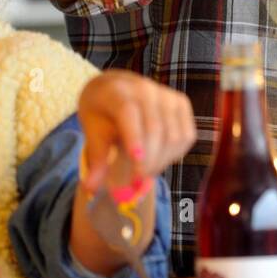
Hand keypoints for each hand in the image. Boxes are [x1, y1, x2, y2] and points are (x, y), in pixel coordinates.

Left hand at [77, 70, 195, 192]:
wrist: (116, 88)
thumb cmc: (102, 112)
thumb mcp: (92, 131)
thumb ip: (95, 159)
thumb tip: (90, 189)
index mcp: (118, 92)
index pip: (128, 112)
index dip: (134, 137)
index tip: (136, 163)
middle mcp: (146, 89)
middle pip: (154, 129)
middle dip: (148, 161)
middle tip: (135, 181)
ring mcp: (167, 95)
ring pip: (173, 136)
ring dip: (162, 161)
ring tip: (146, 170)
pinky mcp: (182, 103)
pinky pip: (186, 136)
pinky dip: (175, 154)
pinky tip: (159, 158)